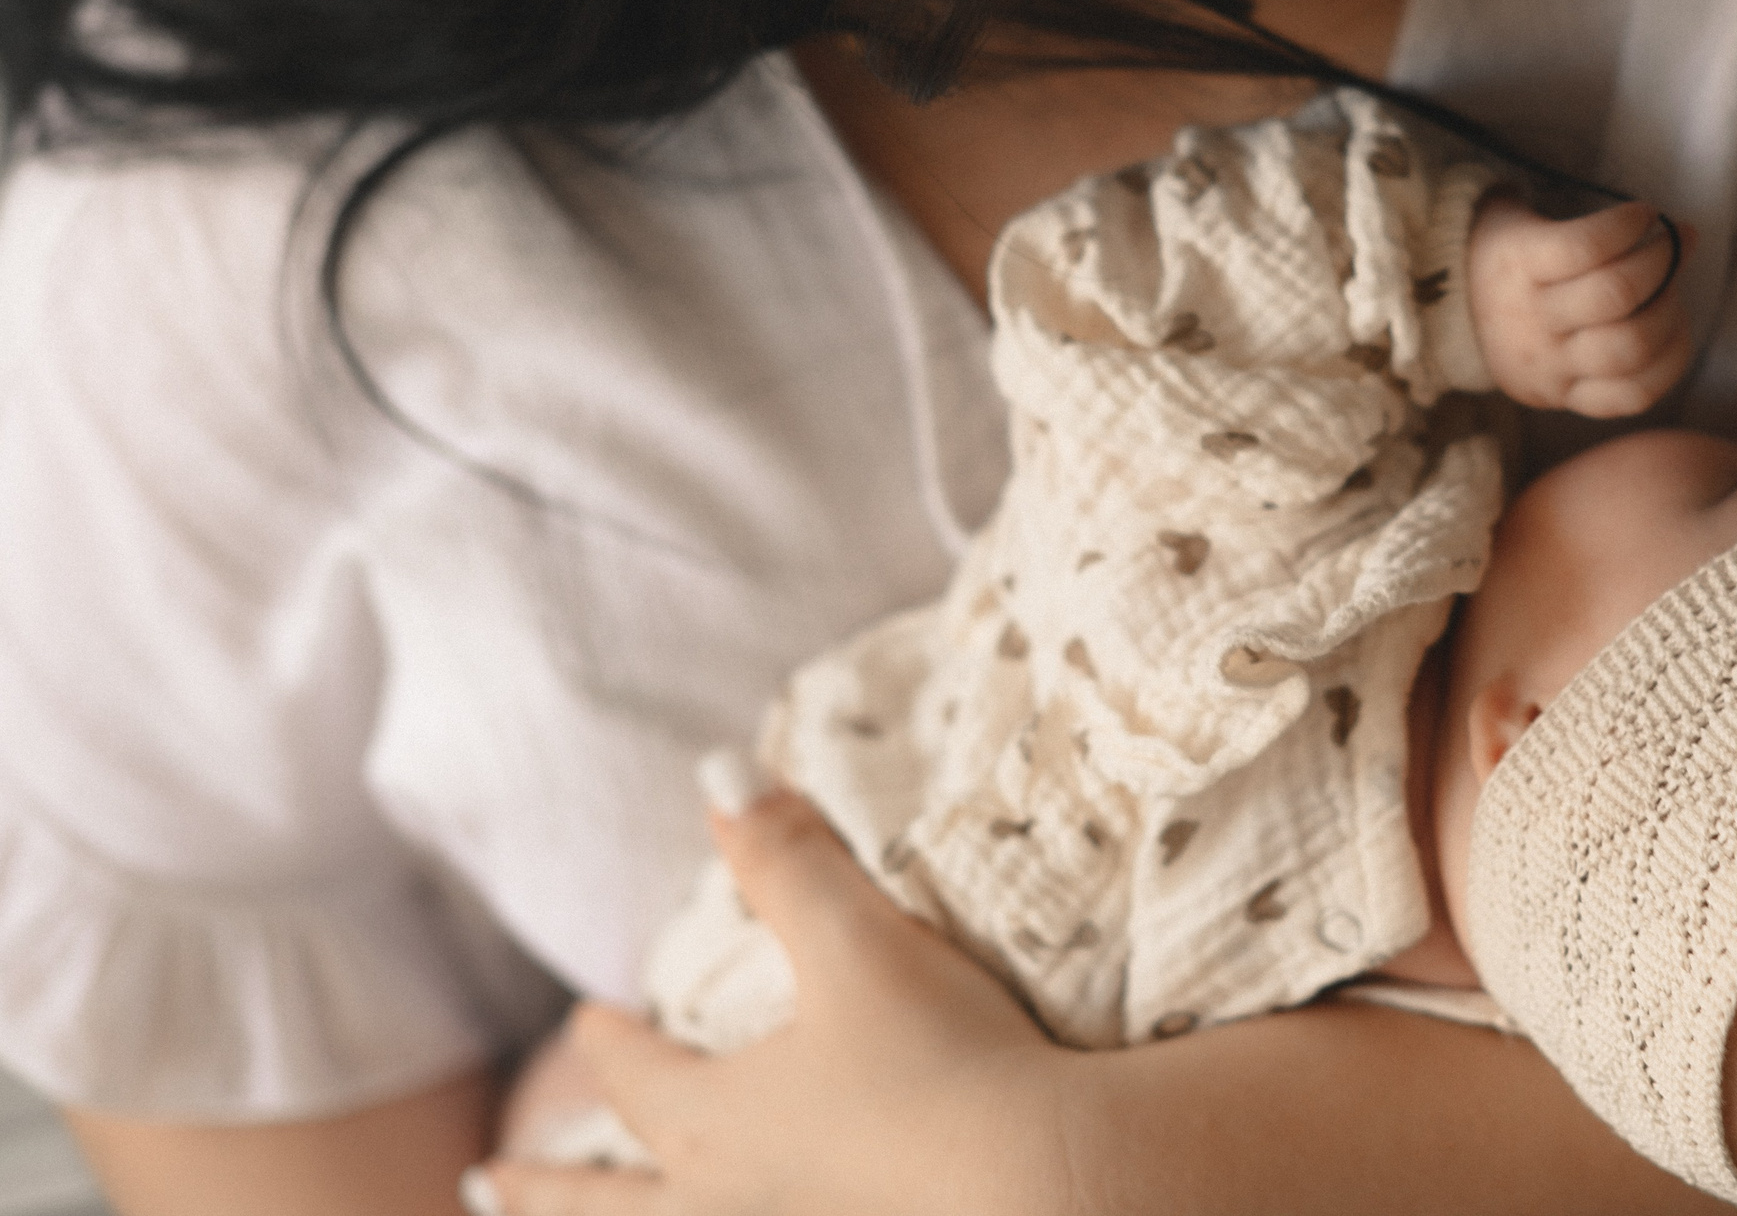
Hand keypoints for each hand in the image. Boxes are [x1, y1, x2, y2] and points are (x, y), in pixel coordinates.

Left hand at [467, 791, 1071, 1215]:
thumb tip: (716, 771)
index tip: (586, 1022)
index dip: (609, 1045)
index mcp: (716, 1123)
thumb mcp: (859, 944)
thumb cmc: (942, 1064)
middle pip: (606, 1206)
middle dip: (545, 1190)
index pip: (636, 1077)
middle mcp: (725, 1209)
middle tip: (483, 1182)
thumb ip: (786, 859)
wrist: (1046, 1192)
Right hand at [1467, 195, 1693, 416]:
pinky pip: (1634, 395)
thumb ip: (1574, 213)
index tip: (1644, 213)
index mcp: (1516, 266)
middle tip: (1674, 242)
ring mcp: (1551, 367)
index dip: (1627, 224)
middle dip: (1662, 261)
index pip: (1585, 246)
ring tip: (1671, 290)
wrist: (1452, 320)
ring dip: (1669, 312)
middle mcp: (1532, 321)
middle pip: (1616, 295)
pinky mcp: (1568, 398)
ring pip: (1630, 348)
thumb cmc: (1504, 256)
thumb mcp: (1512, 217)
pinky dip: (1669, 363)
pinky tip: (1673, 330)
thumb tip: (1668, 226)